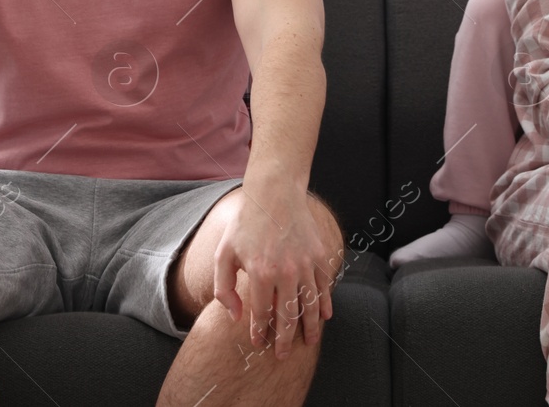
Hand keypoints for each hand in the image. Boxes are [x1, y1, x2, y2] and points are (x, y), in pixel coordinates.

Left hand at [212, 187, 337, 360]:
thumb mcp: (223, 253)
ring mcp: (306, 264)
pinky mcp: (319, 255)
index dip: (259, 332)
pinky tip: (324, 317)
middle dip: (284, 339)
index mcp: (260, 273)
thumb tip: (236, 316)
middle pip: (288, 316)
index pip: (261, 313)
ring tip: (309, 342)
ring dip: (310, 327)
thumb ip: (224, 288)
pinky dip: (325, 304)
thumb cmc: (245, 223)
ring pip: (310, 305)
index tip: (258, 343)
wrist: (275, 192)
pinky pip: (325, 286)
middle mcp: (286, 272)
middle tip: (282, 355)